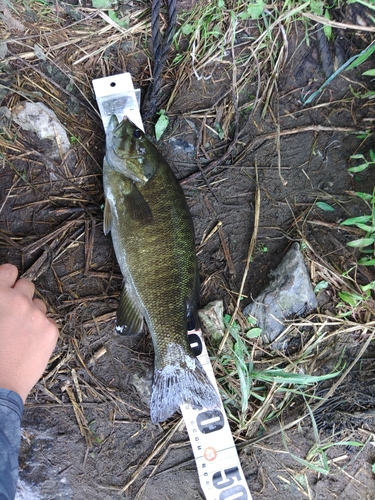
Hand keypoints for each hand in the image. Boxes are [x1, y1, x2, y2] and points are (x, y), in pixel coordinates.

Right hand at [0, 263, 58, 401]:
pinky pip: (47, 322)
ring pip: (38, 304)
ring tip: (18, 332)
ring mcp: (36, 315)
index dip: (6, 279)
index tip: (6, 286)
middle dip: (19, 296)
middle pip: (26, 285)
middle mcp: (18, 301)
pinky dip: (40, 329)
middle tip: (12, 313)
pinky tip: (28, 343)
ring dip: (30, 313)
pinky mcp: (50, 330)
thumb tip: (2, 295)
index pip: (8, 271)